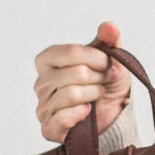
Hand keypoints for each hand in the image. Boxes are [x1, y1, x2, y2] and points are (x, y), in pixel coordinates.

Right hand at [33, 21, 130, 143]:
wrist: (113, 114)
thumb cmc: (105, 83)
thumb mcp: (111, 58)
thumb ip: (108, 40)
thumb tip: (110, 26)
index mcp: (47, 60)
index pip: (72, 52)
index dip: (97, 58)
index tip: (108, 64)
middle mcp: (40, 82)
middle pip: (75, 73)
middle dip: (99, 77)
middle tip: (104, 82)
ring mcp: (42, 106)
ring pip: (72, 94)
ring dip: (94, 94)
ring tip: (97, 95)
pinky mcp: (48, 128)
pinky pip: (63, 118)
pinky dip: (80, 114)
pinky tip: (87, 111)